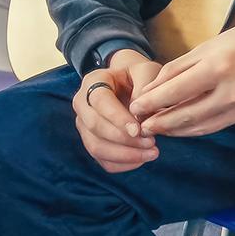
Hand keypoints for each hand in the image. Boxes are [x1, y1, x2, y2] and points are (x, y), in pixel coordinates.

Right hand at [73, 51, 163, 173]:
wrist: (129, 83)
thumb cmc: (138, 77)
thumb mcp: (146, 70)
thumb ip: (145, 86)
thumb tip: (139, 113)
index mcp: (93, 82)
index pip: (99, 101)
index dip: (117, 118)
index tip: (139, 130)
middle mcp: (82, 103)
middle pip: (94, 126)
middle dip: (124, 139)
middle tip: (152, 143)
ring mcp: (84, 124)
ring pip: (95, 146)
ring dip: (124, 155)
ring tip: (151, 153)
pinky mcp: (91, 140)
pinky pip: (101, 160)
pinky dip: (121, 164)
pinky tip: (141, 159)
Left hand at [130, 17, 234, 137]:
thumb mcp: (211, 45)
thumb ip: (180, 67)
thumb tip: (152, 88)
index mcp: (218, 66)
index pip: (175, 91)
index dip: (151, 102)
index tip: (133, 108)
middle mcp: (232, 90)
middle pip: (186, 113)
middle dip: (159, 122)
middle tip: (139, 126)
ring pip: (201, 125)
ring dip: (175, 130)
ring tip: (155, 129)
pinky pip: (216, 125)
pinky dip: (195, 128)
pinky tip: (180, 128)